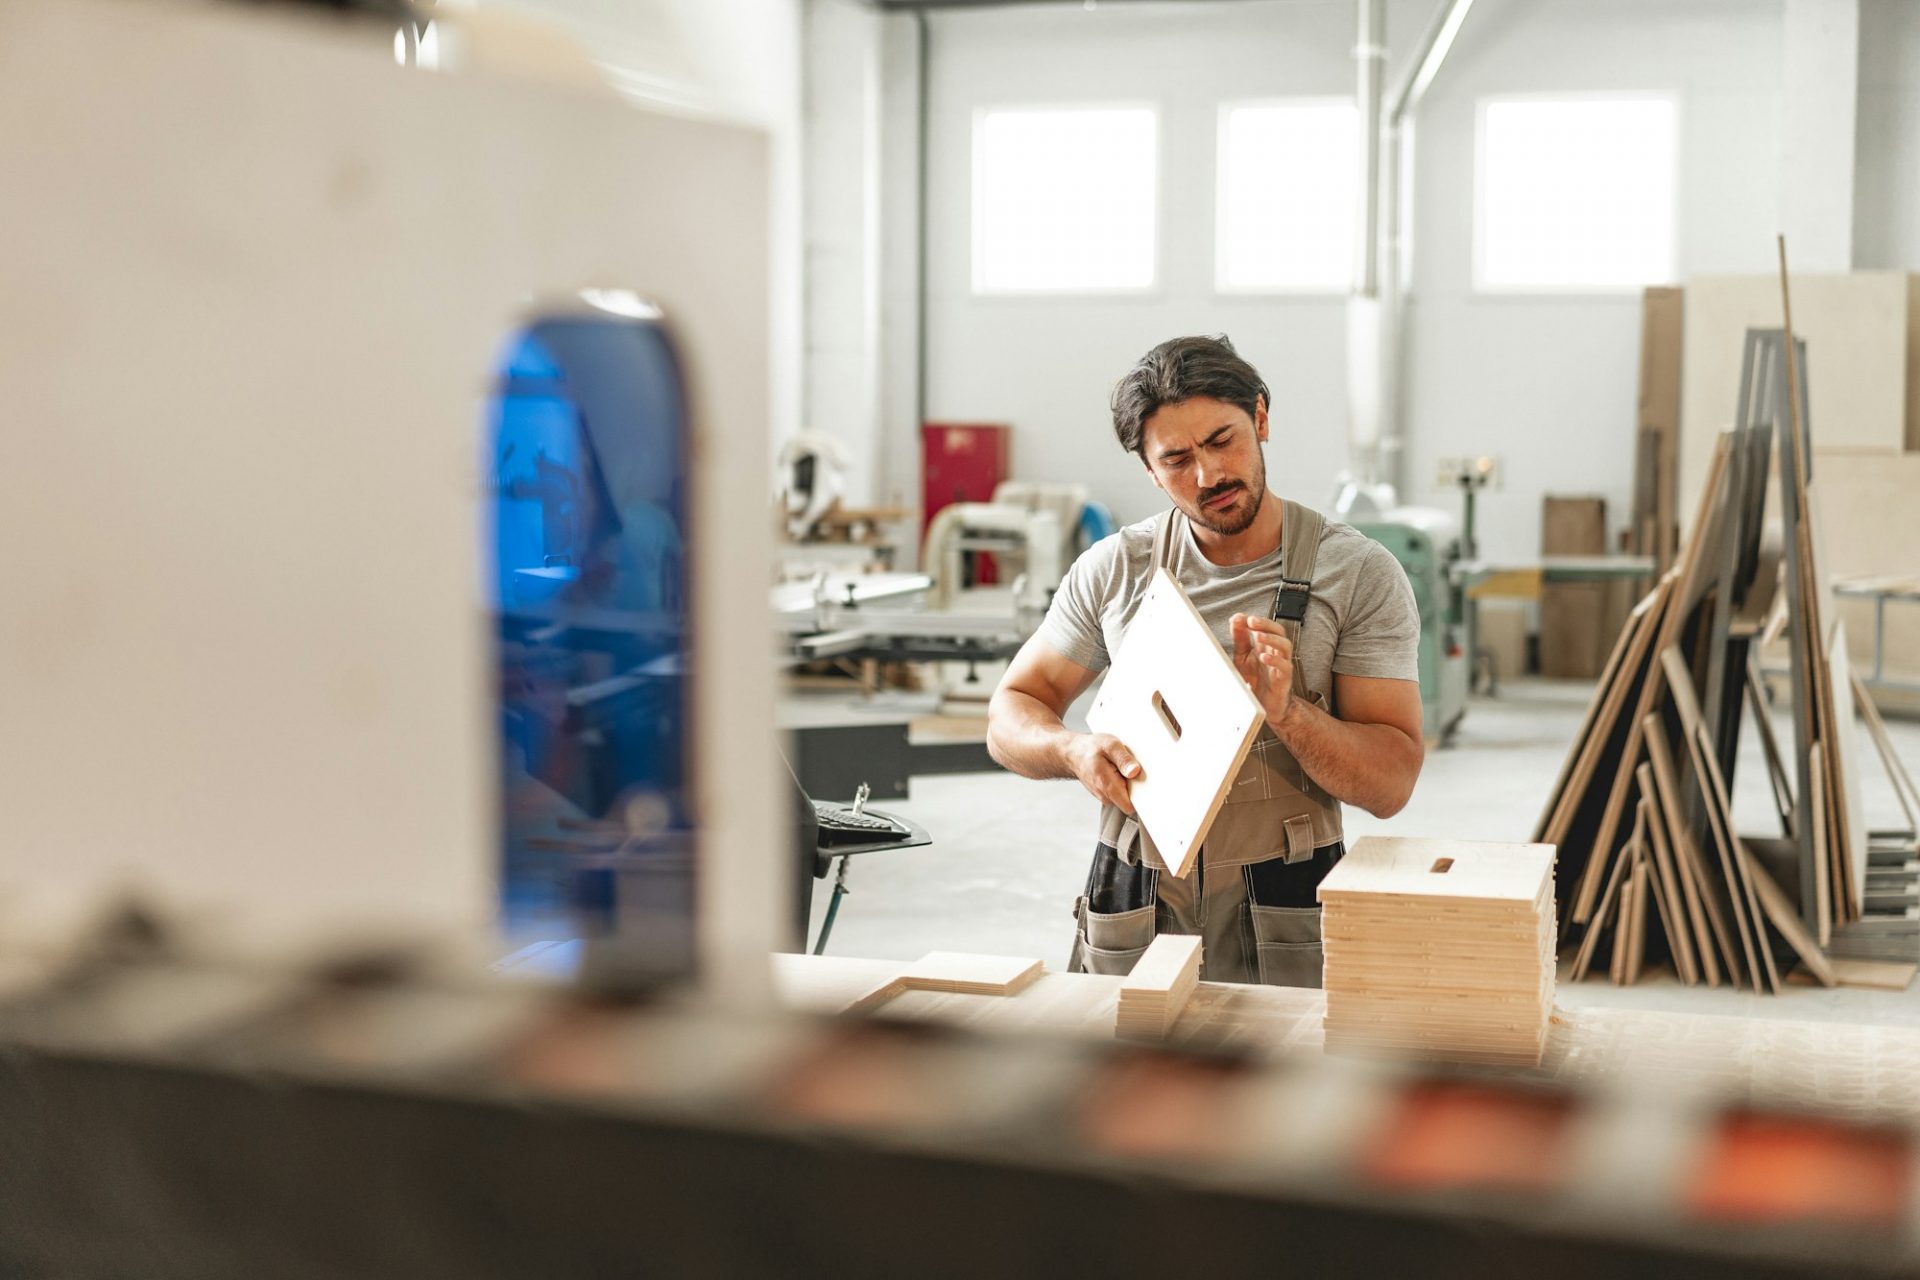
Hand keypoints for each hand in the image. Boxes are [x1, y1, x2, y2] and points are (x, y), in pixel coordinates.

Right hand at [1065, 732, 1140, 813]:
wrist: (1073, 753)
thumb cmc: (1092, 748)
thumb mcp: (1110, 745)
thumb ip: (1123, 759)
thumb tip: (1135, 772)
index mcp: (1106, 784)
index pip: (1129, 805)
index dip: (1139, 795)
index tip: (1142, 783)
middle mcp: (1105, 796)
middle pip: (1130, 800)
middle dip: (1134, 786)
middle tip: (1129, 768)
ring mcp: (1104, 797)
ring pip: (1125, 797)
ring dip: (1127, 784)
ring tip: (1120, 768)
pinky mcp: (1105, 796)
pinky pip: (1120, 794)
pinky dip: (1122, 783)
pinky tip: (1116, 772)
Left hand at [1232, 613, 1294, 729]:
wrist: (1265, 706)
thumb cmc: (1256, 680)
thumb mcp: (1242, 657)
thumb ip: (1240, 638)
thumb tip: (1236, 619)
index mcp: (1265, 645)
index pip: (1266, 626)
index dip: (1256, 620)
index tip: (1242, 618)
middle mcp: (1275, 652)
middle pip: (1279, 631)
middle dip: (1266, 624)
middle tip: (1252, 622)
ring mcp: (1281, 665)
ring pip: (1285, 646)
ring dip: (1272, 639)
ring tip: (1259, 636)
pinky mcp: (1284, 679)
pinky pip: (1285, 666)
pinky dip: (1275, 660)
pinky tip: (1264, 657)